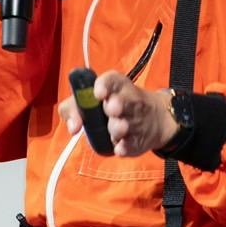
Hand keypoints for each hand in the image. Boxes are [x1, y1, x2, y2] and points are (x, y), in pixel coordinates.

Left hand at [58, 72, 178, 156]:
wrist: (152, 119)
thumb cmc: (112, 107)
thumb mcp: (92, 101)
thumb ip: (74, 108)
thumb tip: (73, 127)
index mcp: (117, 85)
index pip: (111, 79)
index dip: (104, 85)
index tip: (99, 94)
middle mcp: (129, 100)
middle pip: (119, 102)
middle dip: (114, 107)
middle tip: (111, 110)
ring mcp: (136, 120)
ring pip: (123, 125)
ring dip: (116, 129)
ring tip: (114, 131)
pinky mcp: (139, 140)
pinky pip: (129, 145)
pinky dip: (123, 147)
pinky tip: (119, 147)